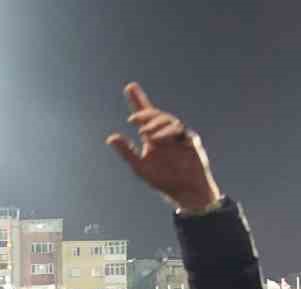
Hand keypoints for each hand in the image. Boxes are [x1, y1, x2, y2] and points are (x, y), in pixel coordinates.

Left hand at [105, 82, 220, 211]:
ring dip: (155, 124)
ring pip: (168, 120)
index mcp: (152, 136)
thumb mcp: (140, 166)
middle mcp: (165, 133)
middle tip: (133, 120)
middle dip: (145, 113)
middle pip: (156, 114)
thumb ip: (126, 151)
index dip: (138, 100)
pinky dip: (169, 133)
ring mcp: (178, 135)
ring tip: (145, 134)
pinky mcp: (190, 140)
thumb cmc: (163, 179)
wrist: (184, 190)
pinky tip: (159, 139)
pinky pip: (181, 131)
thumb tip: (110, 138)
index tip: (130, 87)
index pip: (144, 115)